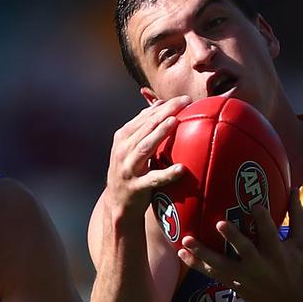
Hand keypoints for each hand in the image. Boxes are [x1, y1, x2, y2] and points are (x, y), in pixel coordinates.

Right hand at [104, 96, 190, 214]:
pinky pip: (153, 179)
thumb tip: (160, 104)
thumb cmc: (131, 171)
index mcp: (123, 137)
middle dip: (166, 112)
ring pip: (145, 147)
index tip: (183, 98)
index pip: (145, 117)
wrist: (117, 203)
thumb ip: (143, 127)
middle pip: (146, 127)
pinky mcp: (136, 187)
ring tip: (175, 122)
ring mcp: (128, 168)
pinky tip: (180, 169)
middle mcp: (123, 150)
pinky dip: (167, 174)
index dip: (164, 106)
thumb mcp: (131, 147)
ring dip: (160, 133)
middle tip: (185, 102)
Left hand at [177, 195, 302, 301]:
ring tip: (186, 241)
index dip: (263, 219)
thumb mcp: (301, 241)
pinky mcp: (233, 284)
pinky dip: (196, 264)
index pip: (270, 234)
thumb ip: (296, 215)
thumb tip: (292, 187)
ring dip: (202, 254)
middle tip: (219, 223)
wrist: (290, 299)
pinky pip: (212, 274)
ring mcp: (244, 277)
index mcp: (276, 252)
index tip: (254, 204)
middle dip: (233, 238)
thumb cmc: (296, 264)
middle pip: (245, 251)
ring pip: (221, 266)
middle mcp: (259, 266)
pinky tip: (181, 253)